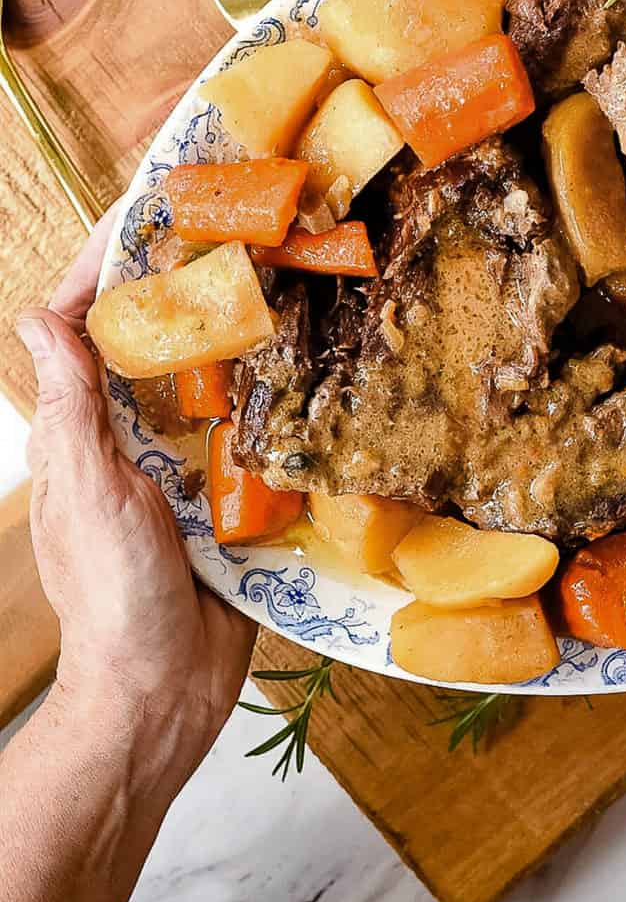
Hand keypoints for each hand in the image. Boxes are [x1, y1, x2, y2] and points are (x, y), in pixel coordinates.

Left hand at [17, 214, 255, 787]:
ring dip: (232, 325)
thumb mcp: (86, 493)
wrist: (163, 693)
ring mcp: (180, 467)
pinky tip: (307, 359)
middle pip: (149, 337)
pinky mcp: (228, 498)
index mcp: (84, 430)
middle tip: (230, 221)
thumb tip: (41, 316)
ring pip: (204, 377)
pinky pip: (250, 431)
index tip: (148, 208)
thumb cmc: (112, 598)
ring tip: (275, 267)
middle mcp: (129, 437)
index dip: (109, 263)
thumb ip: (72, 408)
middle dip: (180, 277)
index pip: (86, 323)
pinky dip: (272, 392)